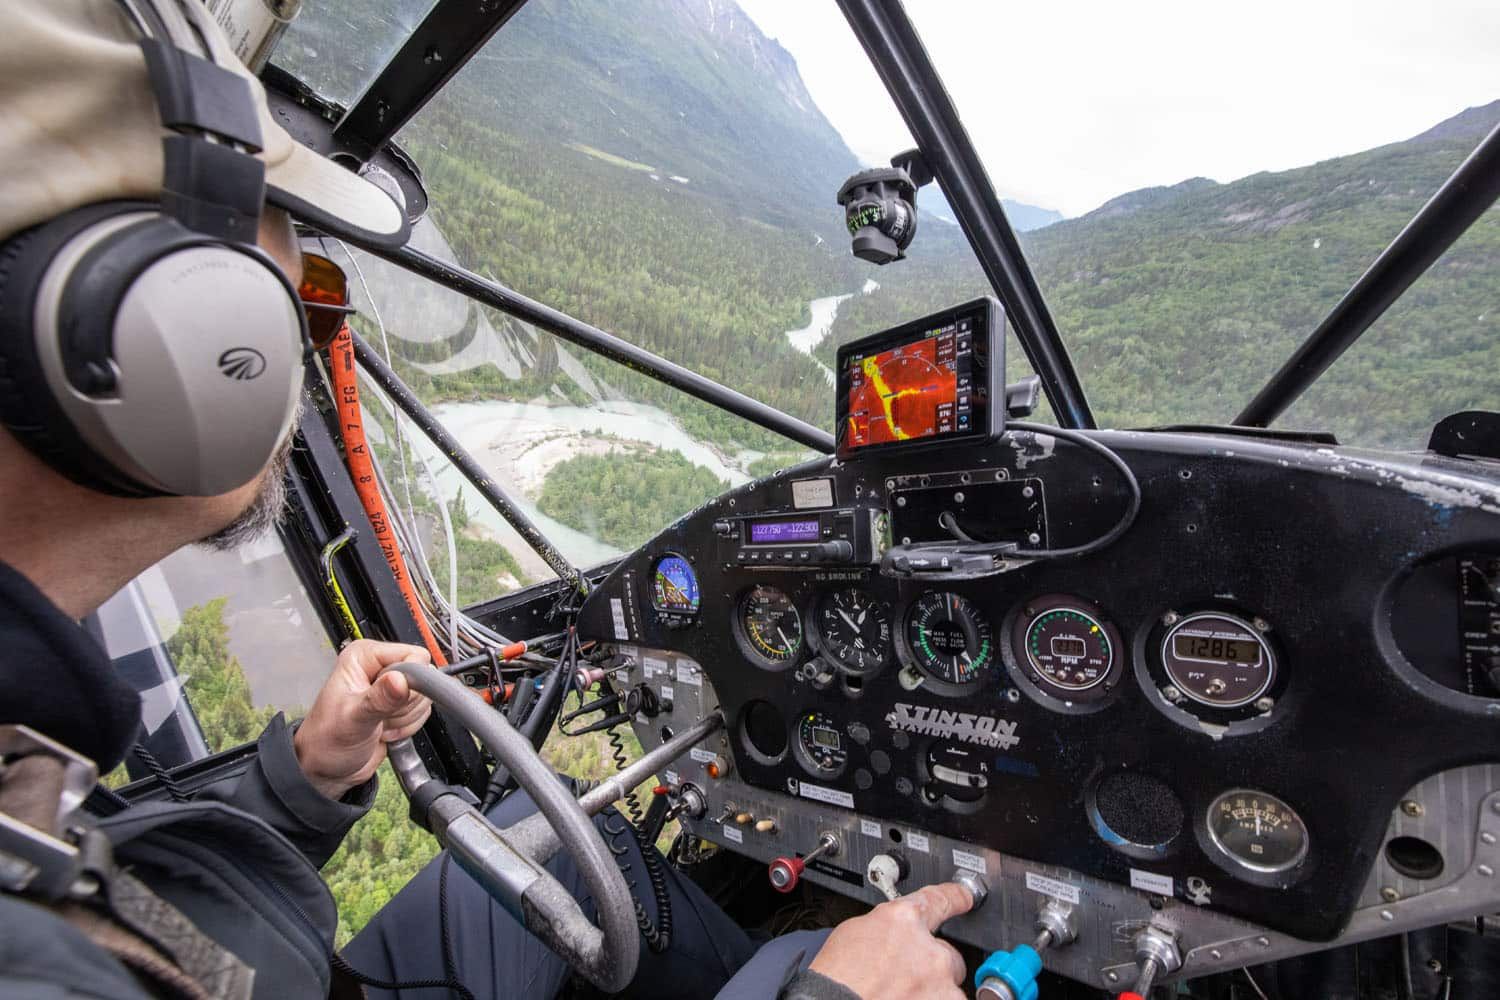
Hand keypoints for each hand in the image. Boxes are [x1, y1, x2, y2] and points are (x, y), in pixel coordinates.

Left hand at [293, 640, 432, 799]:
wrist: (326, 769)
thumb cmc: (325, 741)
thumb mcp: (352, 719)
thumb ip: (378, 699)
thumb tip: (400, 680)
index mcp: (364, 657)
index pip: (412, 655)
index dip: (411, 680)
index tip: (395, 700)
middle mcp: (379, 668)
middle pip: (422, 678)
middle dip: (405, 705)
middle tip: (379, 717)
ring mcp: (390, 687)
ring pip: (424, 698)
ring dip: (405, 719)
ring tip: (378, 725)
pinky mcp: (398, 706)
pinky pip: (422, 713)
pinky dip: (407, 728)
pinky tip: (384, 731)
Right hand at [808, 883, 972, 999]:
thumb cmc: (834, 980)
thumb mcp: (852, 935)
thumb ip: (886, 929)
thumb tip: (895, 934)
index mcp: (903, 920)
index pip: (940, 899)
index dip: (955, 896)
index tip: (965, 895)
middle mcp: (929, 950)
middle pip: (947, 954)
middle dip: (931, 966)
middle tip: (904, 979)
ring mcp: (940, 984)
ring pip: (949, 985)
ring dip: (932, 990)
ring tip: (900, 996)